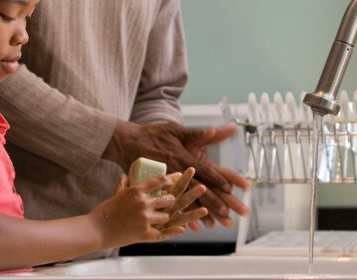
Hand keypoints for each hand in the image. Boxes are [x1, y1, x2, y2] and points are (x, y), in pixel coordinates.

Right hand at [91, 173, 177, 247]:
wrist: (96, 230)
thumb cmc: (104, 212)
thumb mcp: (115, 195)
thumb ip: (122, 185)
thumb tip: (124, 175)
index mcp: (136, 190)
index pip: (159, 181)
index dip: (170, 180)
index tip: (174, 181)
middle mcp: (143, 203)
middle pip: (168, 199)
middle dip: (170, 201)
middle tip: (169, 202)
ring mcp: (145, 218)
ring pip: (166, 216)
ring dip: (164, 218)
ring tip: (160, 219)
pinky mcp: (145, 233)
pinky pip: (163, 233)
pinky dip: (170, 232)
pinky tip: (179, 229)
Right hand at [102, 120, 248, 228]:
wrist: (126, 142)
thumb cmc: (152, 134)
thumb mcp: (175, 129)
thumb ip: (197, 133)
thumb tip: (215, 130)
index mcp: (181, 158)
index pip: (203, 171)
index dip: (217, 179)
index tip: (229, 188)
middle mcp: (174, 173)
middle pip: (197, 190)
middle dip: (213, 202)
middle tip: (227, 213)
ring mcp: (165, 183)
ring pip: (186, 201)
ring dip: (200, 213)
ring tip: (213, 223)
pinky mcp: (156, 190)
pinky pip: (171, 205)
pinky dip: (181, 215)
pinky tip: (190, 226)